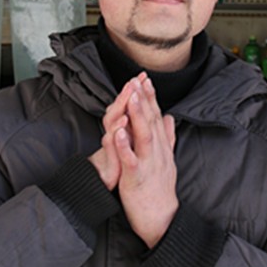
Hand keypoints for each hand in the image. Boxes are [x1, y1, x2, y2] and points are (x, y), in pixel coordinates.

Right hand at [88, 74, 145, 190]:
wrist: (112, 189)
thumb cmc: (124, 166)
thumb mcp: (136, 145)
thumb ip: (143, 127)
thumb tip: (157, 113)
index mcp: (124, 131)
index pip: (129, 107)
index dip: (137, 92)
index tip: (145, 77)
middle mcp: (114, 136)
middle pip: (118, 111)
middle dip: (127, 95)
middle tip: (134, 80)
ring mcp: (110, 149)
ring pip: (112, 126)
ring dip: (120, 111)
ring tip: (128, 99)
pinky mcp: (109, 164)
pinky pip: (111, 150)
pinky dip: (116, 140)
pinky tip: (119, 131)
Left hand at [114, 75, 178, 248]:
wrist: (162, 218)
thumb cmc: (160, 189)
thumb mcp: (167, 160)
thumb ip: (167, 137)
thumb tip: (169, 117)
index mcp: (162, 147)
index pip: (156, 117)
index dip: (151, 97)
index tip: (145, 79)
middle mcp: (158, 152)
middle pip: (151, 120)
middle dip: (145, 99)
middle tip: (139, 78)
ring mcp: (149, 164)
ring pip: (144, 135)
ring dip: (138, 115)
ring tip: (133, 97)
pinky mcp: (137, 178)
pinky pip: (131, 160)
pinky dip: (125, 145)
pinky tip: (118, 133)